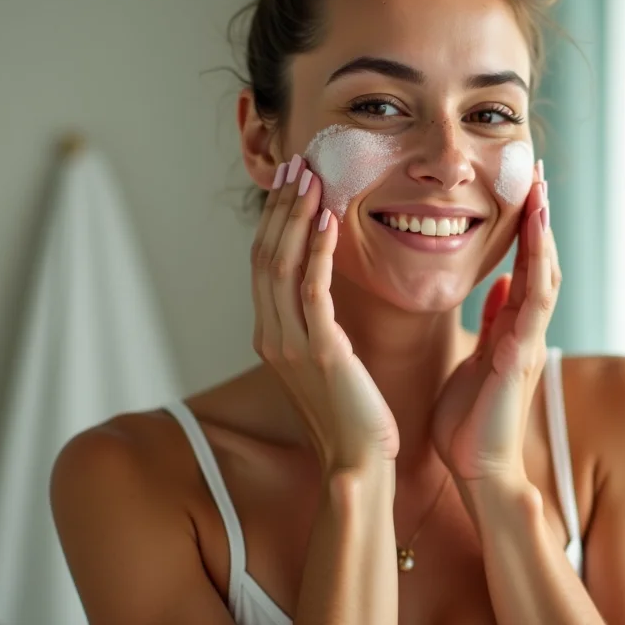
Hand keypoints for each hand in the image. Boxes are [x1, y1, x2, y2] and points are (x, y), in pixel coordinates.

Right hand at [252, 155, 398, 471]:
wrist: (361, 461)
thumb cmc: (354, 414)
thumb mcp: (328, 361)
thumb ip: (318, 325)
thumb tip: (322, 290)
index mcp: (271, 336)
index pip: (264, 263)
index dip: (276, 220)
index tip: (292, 181)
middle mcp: (272, 336)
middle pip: (266, 255)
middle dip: (281, 207)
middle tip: (298, 164)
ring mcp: (291, 344)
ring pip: (283, 264)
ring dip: (297, 216)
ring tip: (311, 177)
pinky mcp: (321, 351)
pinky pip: (313, 288)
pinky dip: (319, 248)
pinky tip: (332, 218)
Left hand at [432, 167, 558, 481]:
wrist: (477, 471)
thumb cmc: (470, 424)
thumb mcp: (476, 360)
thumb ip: (493, 323)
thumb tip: (500, 286)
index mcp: (512, 330)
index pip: (524, 268)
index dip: (525, 230)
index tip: (523, 190)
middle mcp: (526, 331)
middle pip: (540, 262)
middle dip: (539, 219)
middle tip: (539, 175)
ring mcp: (528, 342)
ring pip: (544, 275)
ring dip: (542, 234)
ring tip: (541, 193)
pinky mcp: (520, 356)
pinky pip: (534, 303)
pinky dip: (536, 267)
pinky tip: (535, 238)